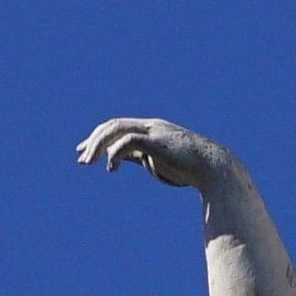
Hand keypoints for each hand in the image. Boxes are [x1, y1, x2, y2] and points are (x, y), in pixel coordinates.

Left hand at [76, 117, 239, 198]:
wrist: (214, 168)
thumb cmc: (191, 169)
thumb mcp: (159, 163)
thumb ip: (140, 157)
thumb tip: (122, 161)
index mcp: (151, 130)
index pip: (118, 127)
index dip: (99, 137)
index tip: (85, 151)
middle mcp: (150, 126)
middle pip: (112, 125)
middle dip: (93, 140)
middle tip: (81, 159)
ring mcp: (154, 131)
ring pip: (115, 130)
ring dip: (97, 146)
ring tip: (87, 163)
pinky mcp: (156, 141)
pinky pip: (127, 142)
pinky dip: (114, 154)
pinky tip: (111, 168)